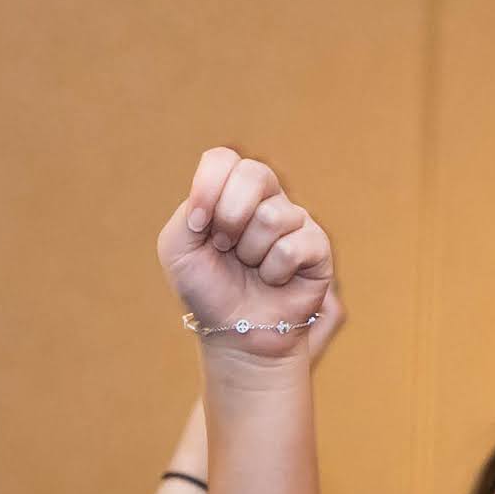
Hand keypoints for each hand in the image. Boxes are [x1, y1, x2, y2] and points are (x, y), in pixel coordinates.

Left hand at [162, 149, 337, 361]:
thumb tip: (215, 203)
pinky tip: (274, 281)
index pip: (223, 159)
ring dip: (251, 253)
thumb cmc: (208, 291)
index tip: (197, 224)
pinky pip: (292, 247)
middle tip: (225, 247)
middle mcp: (265, 198)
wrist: (236, 334)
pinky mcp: (317, 246)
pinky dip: (275, 272)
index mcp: (231, 191)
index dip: (208, 186)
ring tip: (251, 269)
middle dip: (230, 217)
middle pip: (254, 173)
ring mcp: (294, 220)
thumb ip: (186, 212)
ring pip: (272, 216)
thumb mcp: (177, 251)